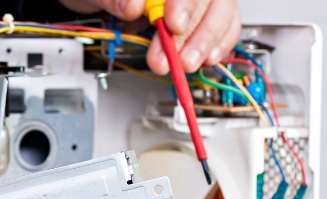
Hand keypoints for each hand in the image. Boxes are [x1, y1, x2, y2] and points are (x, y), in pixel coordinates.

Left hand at [59, 0, 240, 73]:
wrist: (101, 3)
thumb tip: (134, 5)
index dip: (185, 4)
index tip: (173, 25)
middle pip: (209, 0)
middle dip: (192, 33)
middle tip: (174, 59)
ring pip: (222, 12)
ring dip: (205, 43)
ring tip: (186, 64)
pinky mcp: (203, 15)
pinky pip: (225, 25)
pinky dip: (218, 44)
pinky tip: (206, 59)